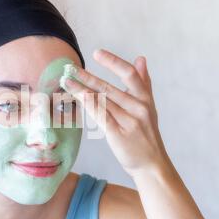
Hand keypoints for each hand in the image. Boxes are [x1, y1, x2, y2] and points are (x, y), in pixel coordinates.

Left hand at [62, 49, 170, 177]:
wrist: (152, 165)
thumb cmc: (146, 136)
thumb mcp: (149, 107)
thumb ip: (144, 82)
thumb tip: (141, 58)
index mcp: (145, 99)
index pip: (130, 74)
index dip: (113, 62)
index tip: (97, 53)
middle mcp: (138, 108)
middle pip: (109, 88)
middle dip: (88, 77)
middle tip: (70, 67)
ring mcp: (129, 121)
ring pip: (102, 101)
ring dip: (82, 89)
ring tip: (66, 81)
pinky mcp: (118, 134)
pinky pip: (100, 116)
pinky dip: (88, 104)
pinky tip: (77, 97)